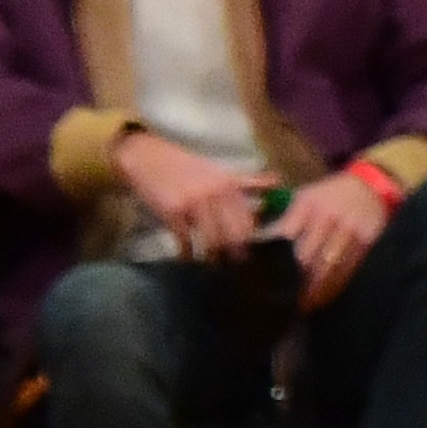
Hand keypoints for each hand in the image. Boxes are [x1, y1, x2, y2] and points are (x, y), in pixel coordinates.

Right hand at [115, 129, 263, 259]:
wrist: (148, 157)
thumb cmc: (187, 167)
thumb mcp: (221, 172)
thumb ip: (249, 183)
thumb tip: (278, 182)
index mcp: (230, 185)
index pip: (248, 223)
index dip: (250, 243)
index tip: (252, 258)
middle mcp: (216, 194)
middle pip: (233, 235)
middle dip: (235, 256)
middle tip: (235, 270)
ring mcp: (194, 203)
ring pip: (212, 241)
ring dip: (212, 258)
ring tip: (213, 267)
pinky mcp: (173, 211)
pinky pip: (185, 241)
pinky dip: (187, 253)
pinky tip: (188, 258)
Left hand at [267, 165, 393, 307]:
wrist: (370, 186)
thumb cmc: (329, 195)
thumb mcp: (305, 197)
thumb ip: (285, 220)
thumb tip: (258, 247)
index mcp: (308, 203)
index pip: (285, 235)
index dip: (274, 259)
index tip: (263, 278)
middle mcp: (329, 216)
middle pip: (306, 255)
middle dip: (292, 280)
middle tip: (279, 300)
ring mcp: (350, 229)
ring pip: (327, 268)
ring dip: (312, 290)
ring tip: (299, 306)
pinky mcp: (367, 242)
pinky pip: (348, 271)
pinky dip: (333, 288)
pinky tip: (321, 299)